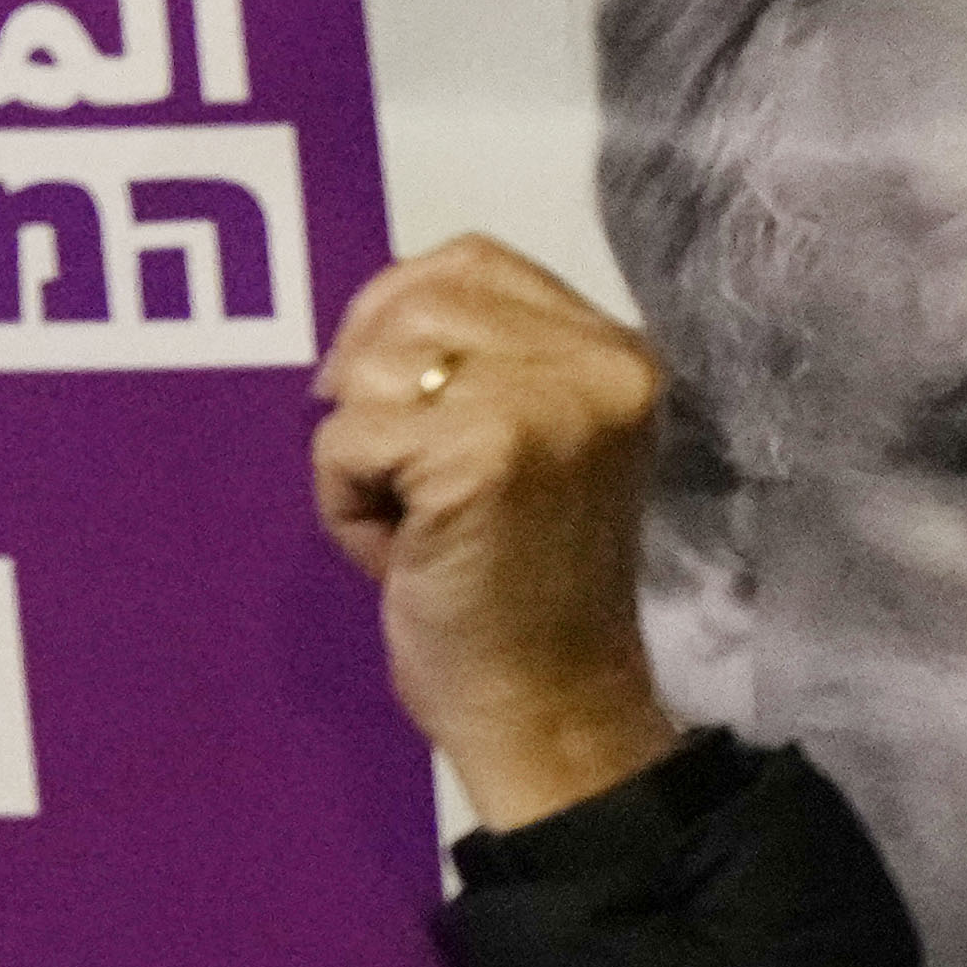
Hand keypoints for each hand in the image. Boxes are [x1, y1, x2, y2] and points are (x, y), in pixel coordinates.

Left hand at [306, 241, 681, 830]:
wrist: (552, 707)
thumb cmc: (523, 590)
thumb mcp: (532, 440)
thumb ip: (486, 360)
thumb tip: (367, 320)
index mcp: (620, 353)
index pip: (471, 260)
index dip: (397, 317)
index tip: (393, 405)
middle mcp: (600, 363)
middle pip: (412, 303)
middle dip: (375, 390)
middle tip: (413, 483)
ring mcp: (548, 404)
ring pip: (370, 366)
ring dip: (361, 453)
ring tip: (418, 521)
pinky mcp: (484, 454)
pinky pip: (345, 437)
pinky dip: (345, 504)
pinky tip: (403, 553)